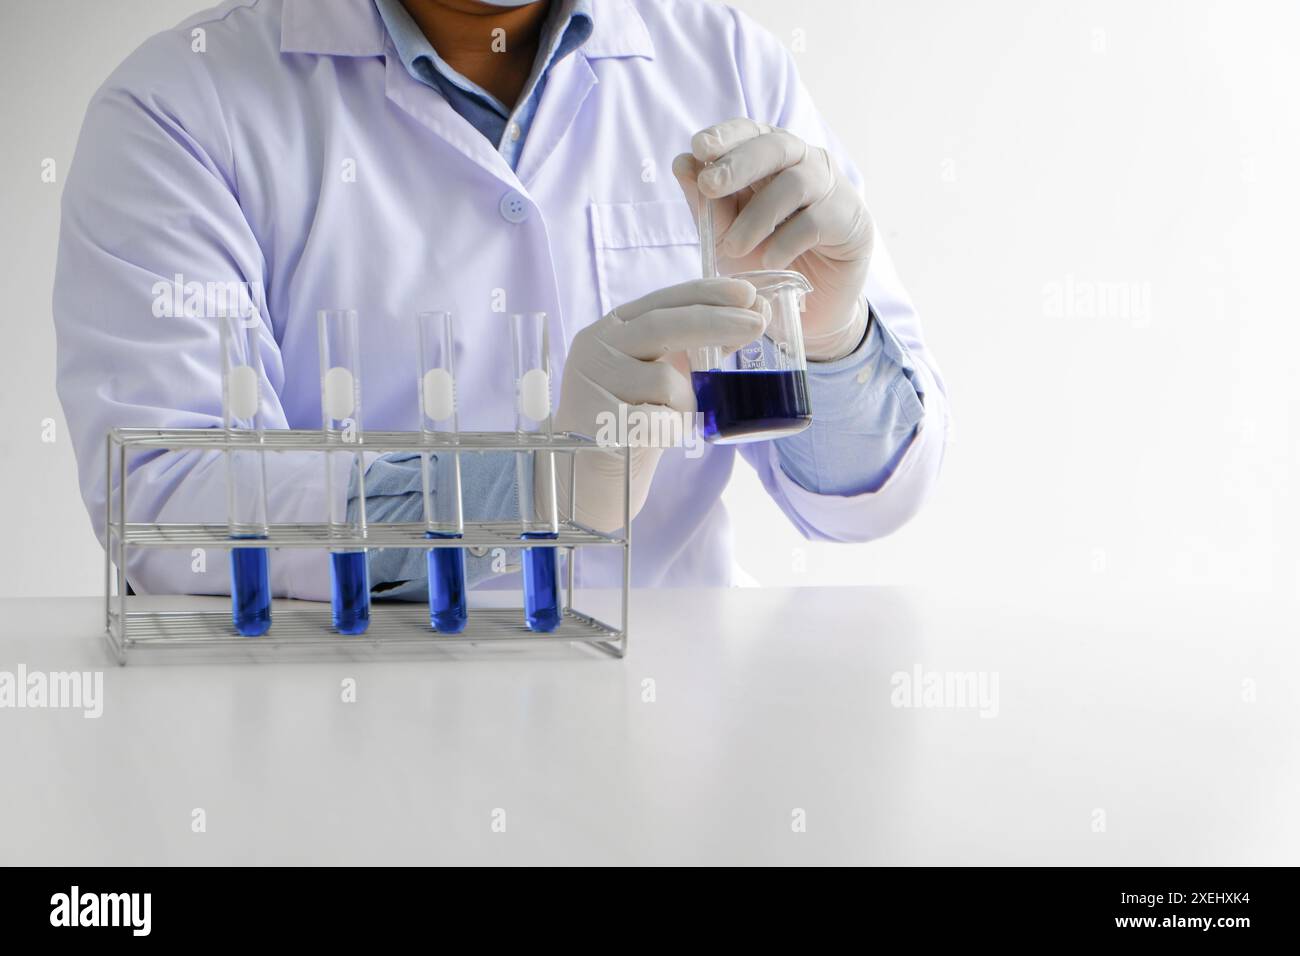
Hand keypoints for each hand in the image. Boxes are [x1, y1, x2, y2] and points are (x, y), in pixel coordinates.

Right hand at [555, 278, 764, 531]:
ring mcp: (591, 382)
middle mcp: (596, 346)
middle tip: (757, 324)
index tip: (747, 292)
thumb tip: (755, 311)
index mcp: (614, 327)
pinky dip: (670, 430)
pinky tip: (656, 436)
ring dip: (687, 403)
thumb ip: (703, 344)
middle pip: (663, 325)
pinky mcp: (595, 420)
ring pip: (665, 381)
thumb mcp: (666, 373)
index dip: (707, 293)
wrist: (593, 472)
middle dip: (716, 322)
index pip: (664, 301)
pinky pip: (656, 420)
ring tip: (674, 419)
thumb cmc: (636, 417)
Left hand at [673, 119, 874, 360]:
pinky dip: (785, 242)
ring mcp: (830, 189)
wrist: (810, 306)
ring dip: (757, 216)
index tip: (698, 148)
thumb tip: (682, 163)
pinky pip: (815, 221)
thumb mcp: (727, 235)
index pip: (750, 131)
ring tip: (734, 247)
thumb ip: (708, 205)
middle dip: (738, 163)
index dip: (726, 135)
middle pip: (775, 146)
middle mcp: (803, 163)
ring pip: (795, 183)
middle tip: (710, 185)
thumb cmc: (766, 260)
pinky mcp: (850, 220)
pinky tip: (770, 261)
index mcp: (771, 158)